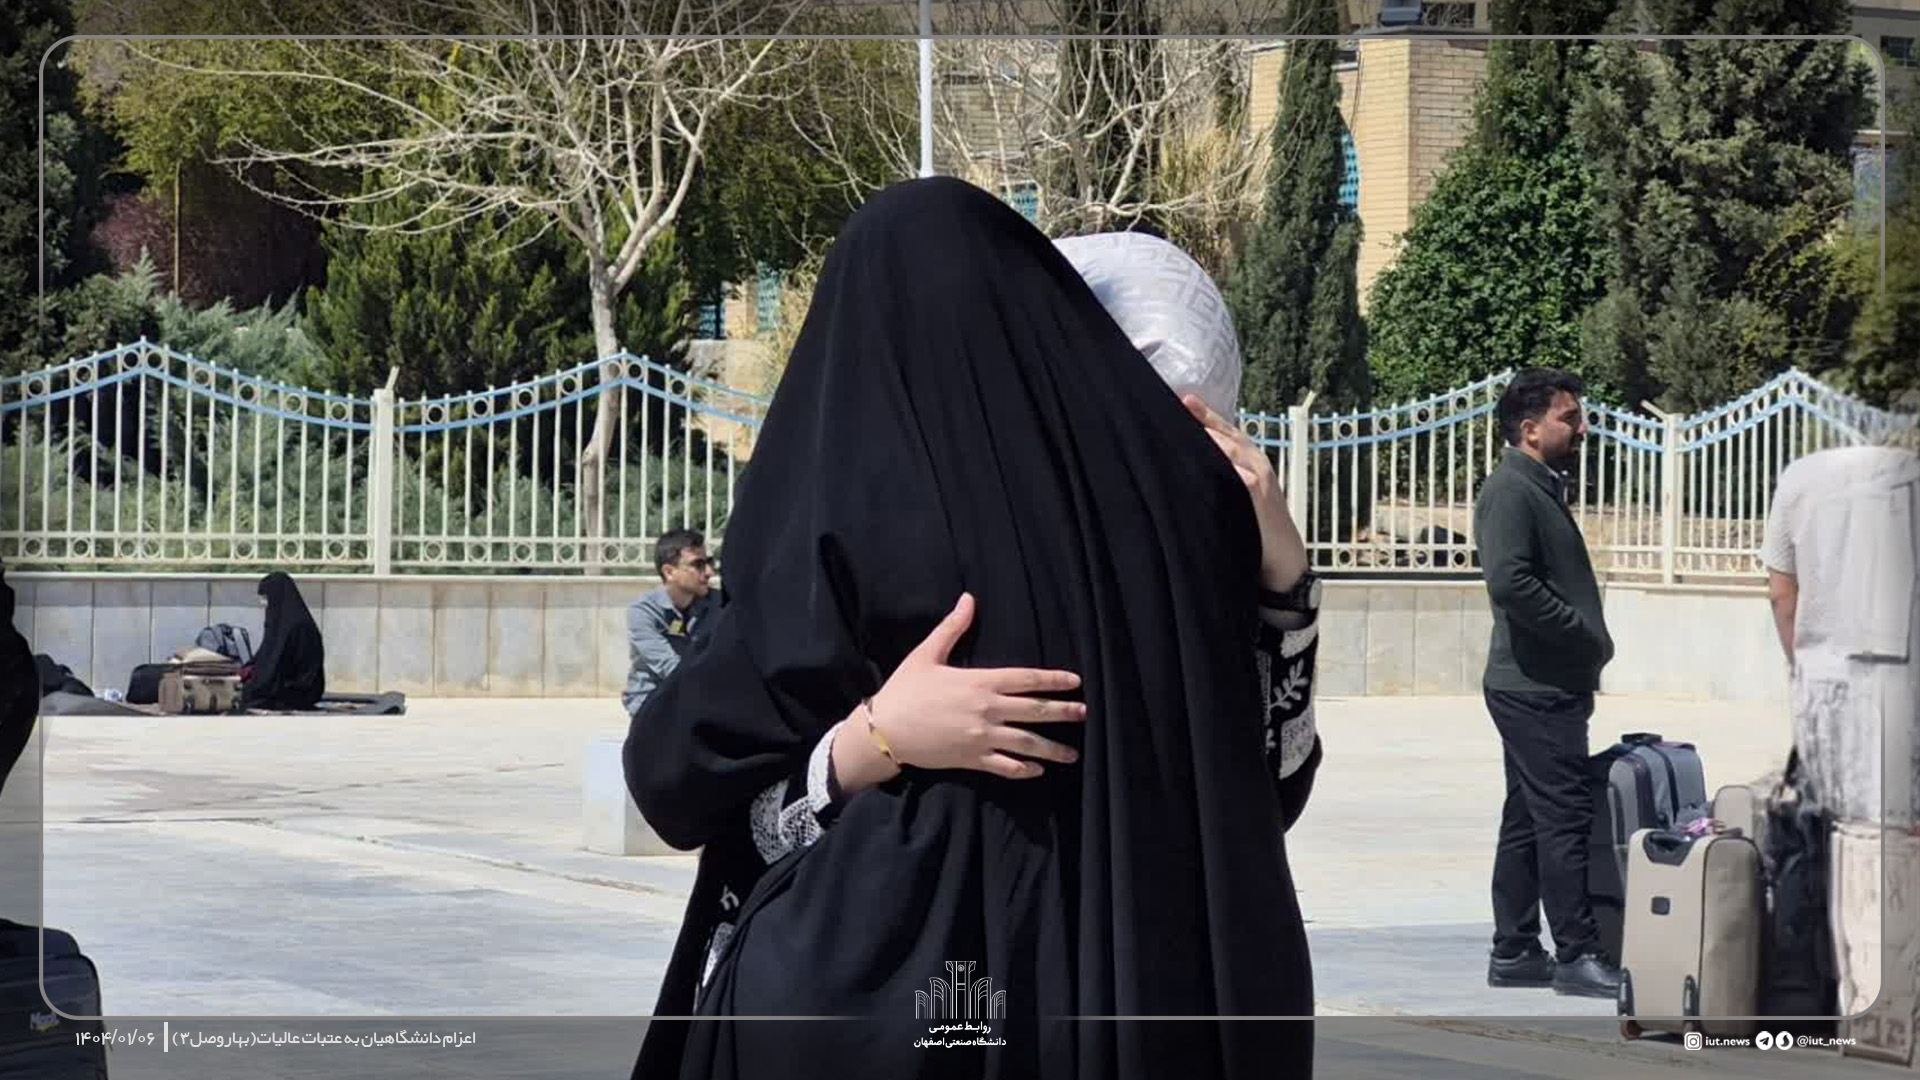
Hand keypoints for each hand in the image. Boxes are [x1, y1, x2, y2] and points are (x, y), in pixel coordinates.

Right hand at [867, 593, 1085, 779]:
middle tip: (1084, 713)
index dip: (1054, 680)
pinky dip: (1024, 769)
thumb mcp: (927, 654)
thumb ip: (952, 628)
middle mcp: (987, 710)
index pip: (1027, 679)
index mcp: (980, 682)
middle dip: (1063, 712)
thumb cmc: (905, 690)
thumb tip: (968, 599)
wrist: (884, 730)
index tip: (1076, 682)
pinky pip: (1005, 767)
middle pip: (1035, 711)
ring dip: (1053, 749)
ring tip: (1073, 754)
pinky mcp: (972, 759)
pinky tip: (1038, 770)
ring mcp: (982, 737)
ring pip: (1027, 744)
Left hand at [1182, 394, 1307, 590]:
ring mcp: (1260, 480)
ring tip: (1183, 429)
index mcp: (1249, 460)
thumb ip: (1219, 476)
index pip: (1224, 431)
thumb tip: (1187, 465)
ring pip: (1231, 451)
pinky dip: (1227, 469)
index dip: (1204, 415)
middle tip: (1171, 410)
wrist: (1284, 561)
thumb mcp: (1237, 496)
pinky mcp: (1261, 500)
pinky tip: (1208, 462)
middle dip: (1200, 423)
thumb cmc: (1256, 528)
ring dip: (1209, 440)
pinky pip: (1242, 479)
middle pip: (1224, 436)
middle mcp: (1256, 464)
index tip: (1181, 401)